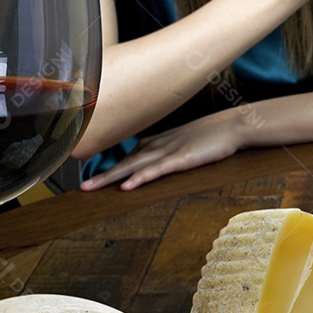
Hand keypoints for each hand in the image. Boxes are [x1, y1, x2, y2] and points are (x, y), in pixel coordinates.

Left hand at [80, 110, 245, 191]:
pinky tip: (127, 186)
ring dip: (111, 177)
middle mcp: (157, 145)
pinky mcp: (181, 159)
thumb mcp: (184, 141)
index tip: (91, 177)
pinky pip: (156, 170)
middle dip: (101, 175)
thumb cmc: (211, 135)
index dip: (108, 166)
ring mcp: (168, 151)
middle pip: (124, 162)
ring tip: (91, 188)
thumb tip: (155, 160)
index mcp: (157, 142)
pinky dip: (140, 178)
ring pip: (133, 166)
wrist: (231, 125)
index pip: (127, 155)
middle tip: (81, 187)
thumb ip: (168, 149)